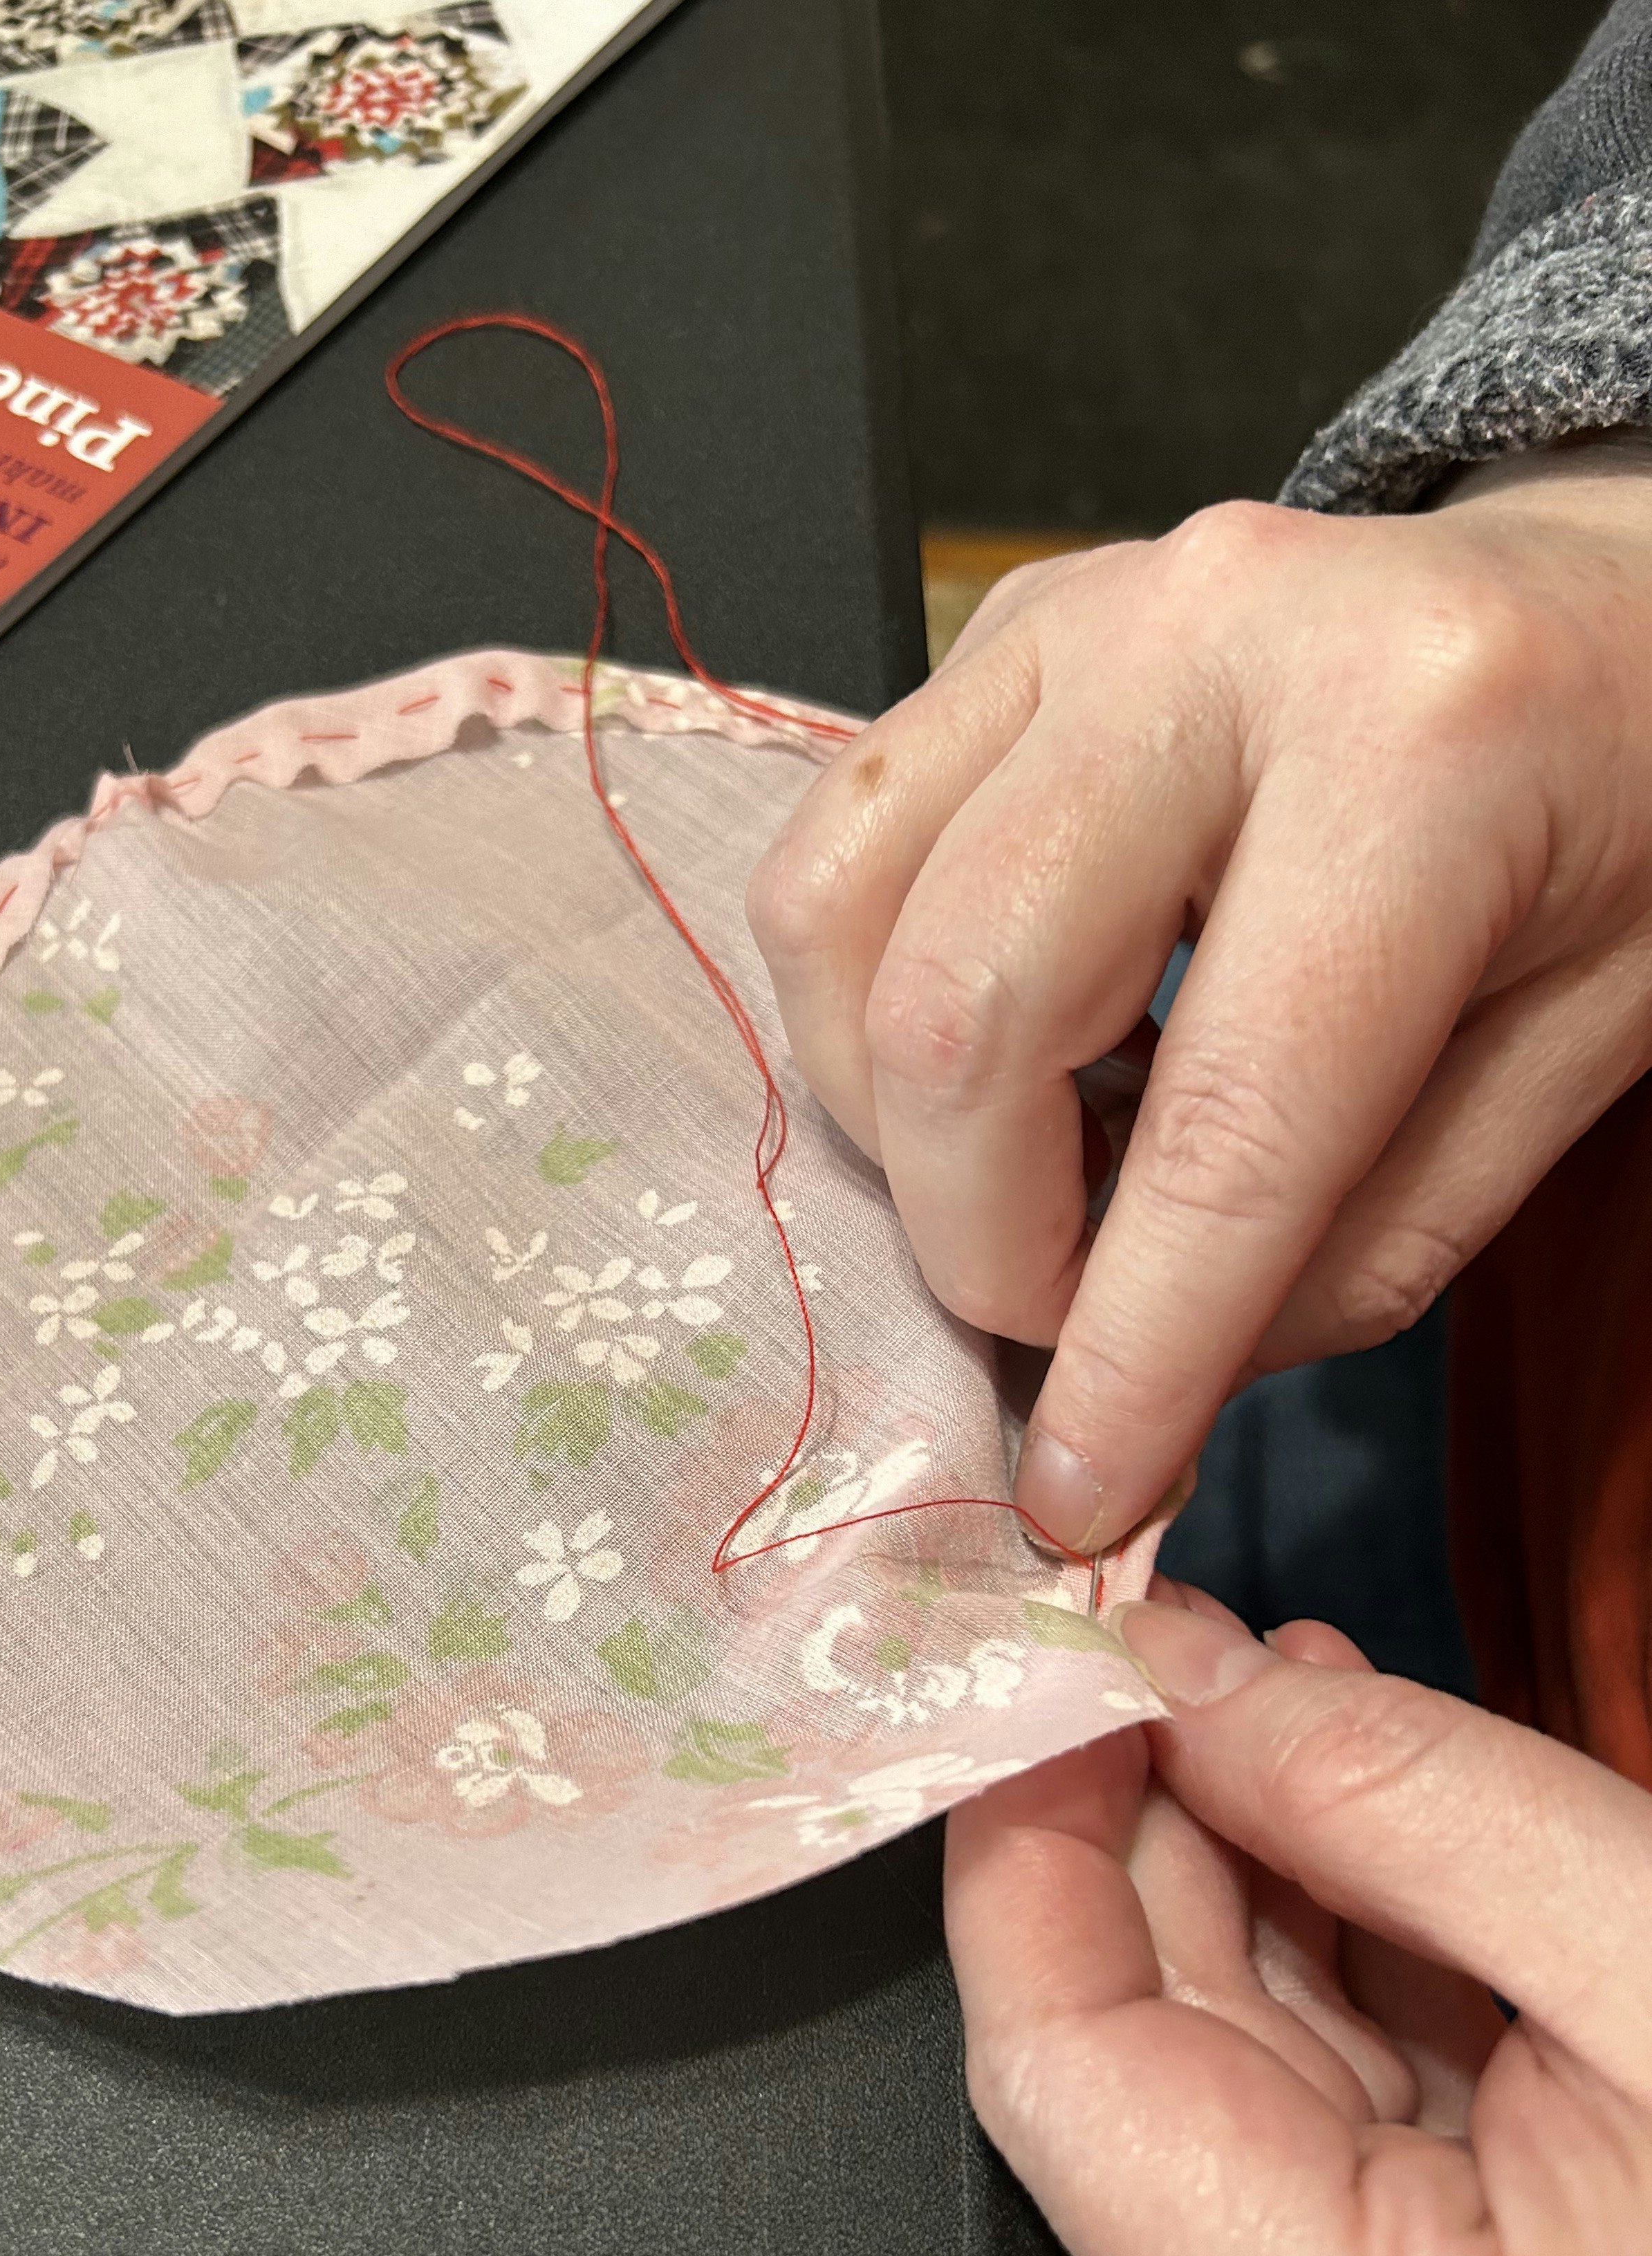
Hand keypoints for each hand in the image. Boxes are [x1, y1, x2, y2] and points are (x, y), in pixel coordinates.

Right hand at [747, 439, 1651, 1549]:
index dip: (1134, 1345)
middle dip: (974, 1231)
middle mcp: (1215, 632)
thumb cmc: (1623, 837)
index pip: (1233, 1114)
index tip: (1078, 1494)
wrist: (1598, 611)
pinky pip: (832, 850)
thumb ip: (1358, 1242)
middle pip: (963, 1002)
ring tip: (1015, 1165)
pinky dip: (868, 1001)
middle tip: (1050, 1312)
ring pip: (839, 915)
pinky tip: (993, 1046)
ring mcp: (1074, 611)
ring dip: (891, 1113)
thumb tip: (1128, 1380)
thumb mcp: (1572, 1064)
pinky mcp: (994, 632)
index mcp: (1430, 744)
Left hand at [942, 1583, 1651, 2255]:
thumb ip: (1405, 1808)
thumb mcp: (1650, 1957)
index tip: (1050, 1663)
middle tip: (1152, 1623)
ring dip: (1243, 1819)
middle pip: (1141, 2019)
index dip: (1027, 1834)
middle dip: (1143, 1794)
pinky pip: (1359, 2049)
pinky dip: (1347, 1892)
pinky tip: (1357, 1758)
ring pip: (1247, 2018)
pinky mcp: (1474, 2239)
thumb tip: (1186, 1669)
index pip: (1056, 2060)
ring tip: (1252, 1659)